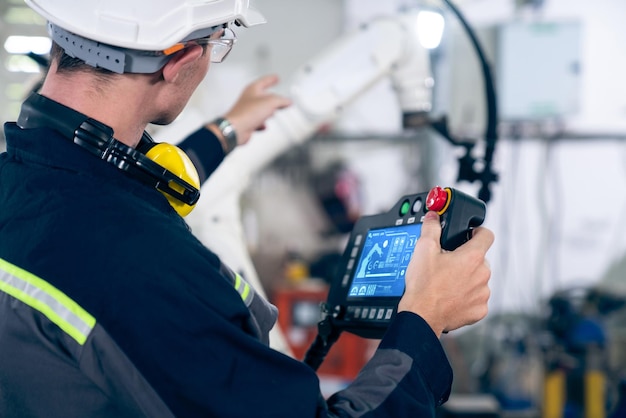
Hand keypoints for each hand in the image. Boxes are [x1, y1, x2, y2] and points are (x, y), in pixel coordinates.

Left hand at [222, 74, 291, 144]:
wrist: (237, 129)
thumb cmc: (247, 113)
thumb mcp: (270, 102)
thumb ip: (281, 100)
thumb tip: (287, 101)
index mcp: (252, 89)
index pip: (264, 81)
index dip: (271, 79)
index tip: (276, 77)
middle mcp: (249, 99)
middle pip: (263, 95)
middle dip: (272, 97)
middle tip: (279, 97)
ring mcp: (248, 111)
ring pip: (261, 109)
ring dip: (268, 111)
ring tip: (274, 112)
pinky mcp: (248, 122)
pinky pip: (257, 121)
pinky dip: (262, 123)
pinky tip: (265, 125)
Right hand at [398, 210, 493, 336]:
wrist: (421, 315)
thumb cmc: (424, 285)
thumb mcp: (423, 249)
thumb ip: (431, 228)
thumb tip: (433, 217)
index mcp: (472, 257)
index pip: (487, 235)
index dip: (477, 231)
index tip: (470, 234)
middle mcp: (482, 274)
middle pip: (480, 259)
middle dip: (466, 259)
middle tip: (448, 263)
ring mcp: (483, 293)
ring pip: (478, 279)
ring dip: (467, 278)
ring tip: (447, 282)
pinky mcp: (480, 310)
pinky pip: (477, 298)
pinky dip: (467, 296)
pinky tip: (451, 296)